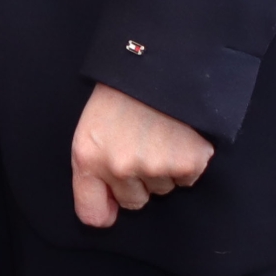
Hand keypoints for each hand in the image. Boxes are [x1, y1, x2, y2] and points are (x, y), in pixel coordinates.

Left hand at [70, 82, 214, 227]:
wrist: (158, 62)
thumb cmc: (120, 92)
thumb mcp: (92, 125)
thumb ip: (94, 166)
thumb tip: (107, 210)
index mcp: (87, 156)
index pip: (91, 213)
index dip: (104, 210)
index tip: (110, 205)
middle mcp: (118, 167)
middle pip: (133, 202)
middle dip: (138, 181)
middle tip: (139, 143)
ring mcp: (154, 167)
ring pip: (161, 189)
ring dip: (162, 168)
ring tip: (157, 132)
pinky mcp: (188, 164)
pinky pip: (186, 180)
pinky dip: (185, 162)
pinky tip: (177, 134)